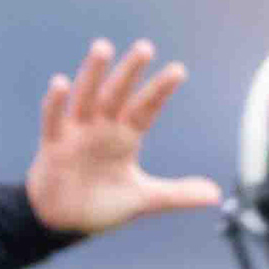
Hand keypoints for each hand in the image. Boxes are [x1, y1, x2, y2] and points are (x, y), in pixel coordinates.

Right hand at [23, 39, 217, 236]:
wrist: (63, 221)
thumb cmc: (101, 203)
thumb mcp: (143, 200)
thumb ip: (177, 193)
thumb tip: (215, 196)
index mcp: (125, 136)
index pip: (145, 109)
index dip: (159, 91)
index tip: (178, 71)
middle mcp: (102, 128)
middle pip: (118, 94)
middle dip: (130, 72)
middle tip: (145, 47)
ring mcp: (76, 133)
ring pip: (86, 97)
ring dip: (93, 73)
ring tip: (102, 47)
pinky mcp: (53, 145)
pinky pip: (53, 120)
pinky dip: (55, 103)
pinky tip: (60, 83)